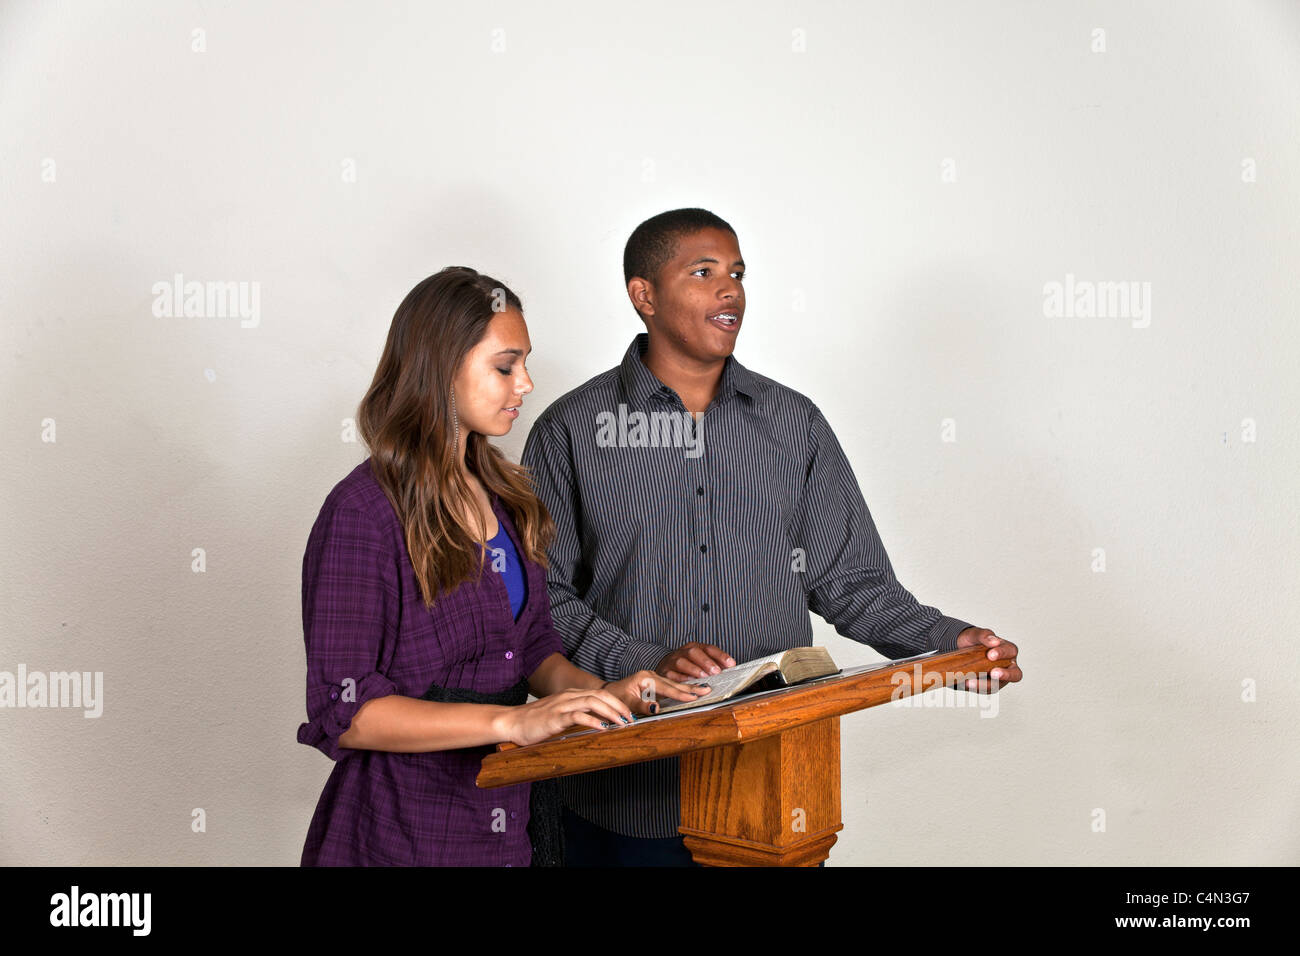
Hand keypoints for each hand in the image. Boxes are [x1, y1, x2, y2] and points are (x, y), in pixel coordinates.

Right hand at [496, 688, 635, 746]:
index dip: (617, 702)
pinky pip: (578, 715)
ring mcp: (562, 705)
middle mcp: (568, 696)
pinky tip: (603, 728)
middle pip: (600, 695)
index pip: (600, 694)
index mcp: (571, 695)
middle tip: (631, 718)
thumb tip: (597, 724)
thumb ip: (576, 715)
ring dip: (611, 712)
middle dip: (619, 706)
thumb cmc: (535, 721)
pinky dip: (593, 720)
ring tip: (622, 723)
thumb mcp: (559, 715)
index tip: (628, 714)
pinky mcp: (555, 717)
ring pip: (593, 702)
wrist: (511, 722)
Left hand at [603, 670, 711, 714]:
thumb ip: (642, 706)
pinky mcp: (655, 682)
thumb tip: (657, 708)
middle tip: (708, 690)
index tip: (694, 697)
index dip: (681, 694)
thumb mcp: (627, 703)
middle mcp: (651, 675)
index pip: (666, 687)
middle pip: (674, 683)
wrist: (609, 692)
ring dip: (690, 687)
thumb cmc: (616, 697)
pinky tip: (693, 689)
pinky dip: (683, 688)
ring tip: (705, 688)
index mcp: (645, 678)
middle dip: (691, 688)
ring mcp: (654, 678)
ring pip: (674, 684)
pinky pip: (671, 685)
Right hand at [655, 642, 735, 680]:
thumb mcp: (700, 662)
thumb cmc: (687, 667)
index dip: (720, 655)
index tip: (731, 664)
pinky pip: (671, 675)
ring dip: (694, 670)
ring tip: (704, 677)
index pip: (709, 648)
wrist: (664, 668)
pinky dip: (681, 679)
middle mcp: (682, 652)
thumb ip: (715, 665)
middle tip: (716, 672)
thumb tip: (731, 669)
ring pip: (681, 662)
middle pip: (693, 652)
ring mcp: (671, 661)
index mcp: (694, 647)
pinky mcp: (664, 672)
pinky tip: (689, 683)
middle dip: (706, 662)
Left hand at [955, 627, 1021, 692]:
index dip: (1002, 653)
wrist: (958, 650)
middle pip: (1015, 674)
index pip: (1011, 651)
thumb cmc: (973, 641)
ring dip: (984, 684)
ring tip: (970, 681)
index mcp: (1007, 650)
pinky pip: (984, 690)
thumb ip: (985, 635)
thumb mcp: (975, 634)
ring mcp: (998, 678)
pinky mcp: (988, 686)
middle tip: (994, 673)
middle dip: (1005, 675)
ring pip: (997, 685)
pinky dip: (975, 687)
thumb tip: (995, 641)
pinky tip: (965, 683)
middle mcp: (1007, 666)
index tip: (991, 655)